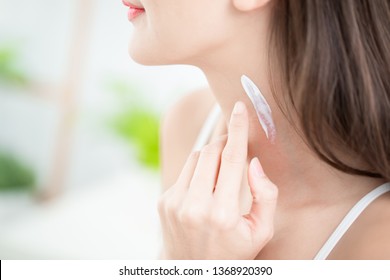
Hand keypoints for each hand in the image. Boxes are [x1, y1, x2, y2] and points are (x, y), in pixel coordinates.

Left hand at [158, 101, 277, 258]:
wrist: (193, 271)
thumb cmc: (232, 253)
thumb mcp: (261, 231)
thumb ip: (265, 195)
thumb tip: (252, 162)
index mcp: (223, 214)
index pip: (233, 159)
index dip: (238, 129)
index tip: (240, 108)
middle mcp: (195, 207)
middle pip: (211, 152)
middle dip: (225, 142)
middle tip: (235, 145)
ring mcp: (175, 203)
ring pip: (196, 157)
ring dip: (211, 156)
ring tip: (221, 175)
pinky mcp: (165, 202)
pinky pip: (185, 171)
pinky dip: (198, 170)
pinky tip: (205, 188)